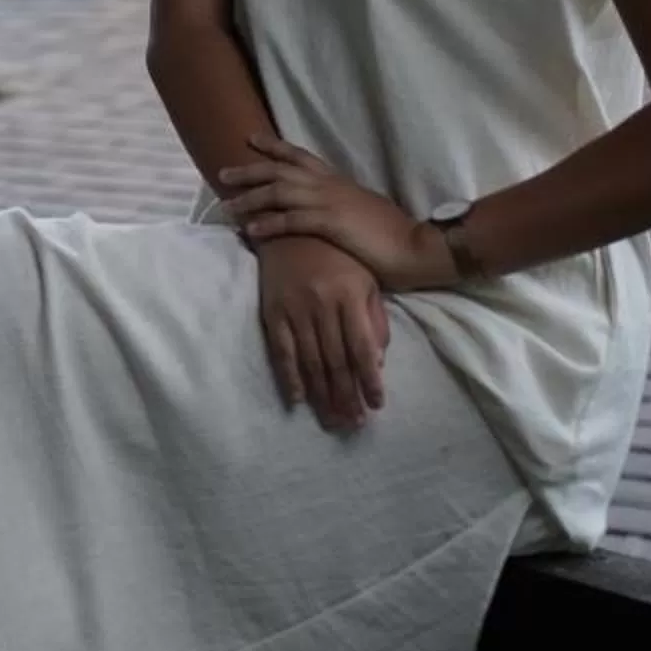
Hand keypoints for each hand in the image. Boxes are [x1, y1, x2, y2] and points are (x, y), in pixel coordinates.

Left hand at [222, 137, 452, 294]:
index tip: (252, 139)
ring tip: (227, 205)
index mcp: (339, 181)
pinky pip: (292, 221)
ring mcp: (331, 202)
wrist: (420, 247)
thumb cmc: (395, 234)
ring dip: (251, 198)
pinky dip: (269, 224)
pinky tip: (251, 230)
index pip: (301, 157)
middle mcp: (331, 186)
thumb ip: (343, 207)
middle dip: (250, 170)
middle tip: (223, 171)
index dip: (275, 147)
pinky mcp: (332, 224)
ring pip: (280, 193)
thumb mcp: (364, 211)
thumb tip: (330, 211)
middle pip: (281, 171)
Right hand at [255, 234, 389, 433]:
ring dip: (322, 396)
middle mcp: (322, 303)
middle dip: (347, 397)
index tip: (376, 406)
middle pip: (337, 361)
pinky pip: (281, 350)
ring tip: (333, 420)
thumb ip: (374, 319)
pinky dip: (290, 377)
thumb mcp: (366, 279)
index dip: (370, 380)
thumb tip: (377, 362)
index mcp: (350, 294)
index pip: (363, 348)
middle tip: (354, 424)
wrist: (289, 227)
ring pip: (311, 361)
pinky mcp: (272, 310)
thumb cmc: (337, 255)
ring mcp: (295, 308)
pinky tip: (299, 399)